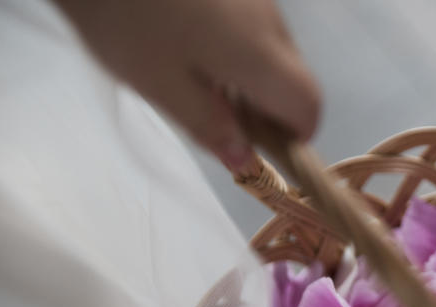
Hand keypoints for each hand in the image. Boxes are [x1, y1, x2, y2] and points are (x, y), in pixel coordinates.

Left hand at [53, 0, 320, 170]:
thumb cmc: (126, 17)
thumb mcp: (159, 85)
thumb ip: (208, 127)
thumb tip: (244, 161)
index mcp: (259, 54)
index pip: (309, 105)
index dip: (294, 136)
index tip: (256, 145)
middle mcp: (271, 21)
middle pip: (294, 77)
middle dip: (268, 108)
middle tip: (214, 117)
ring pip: (274, 50)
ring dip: (250, 77)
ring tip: (192, 77)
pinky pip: (253, 24)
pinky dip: (237, 48)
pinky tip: (187, 41)